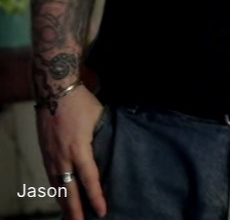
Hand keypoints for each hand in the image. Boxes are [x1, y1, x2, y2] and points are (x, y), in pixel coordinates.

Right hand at [34, 85, 106, 219]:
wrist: (54, 92)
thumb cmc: (81, 103)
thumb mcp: (99, 118)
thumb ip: (104, 137)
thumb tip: (114, 151)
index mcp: (79, 148)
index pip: (89, 178)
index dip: (96, 197)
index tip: (102, 211)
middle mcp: (62, 156)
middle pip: (69, 190)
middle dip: (75, 210)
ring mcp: (51, 156)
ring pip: (57, 187)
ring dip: (65, 204)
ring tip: (72, 218)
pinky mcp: (45, 154)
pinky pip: (51, 178)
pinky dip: (56, 191)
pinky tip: (61, 198)